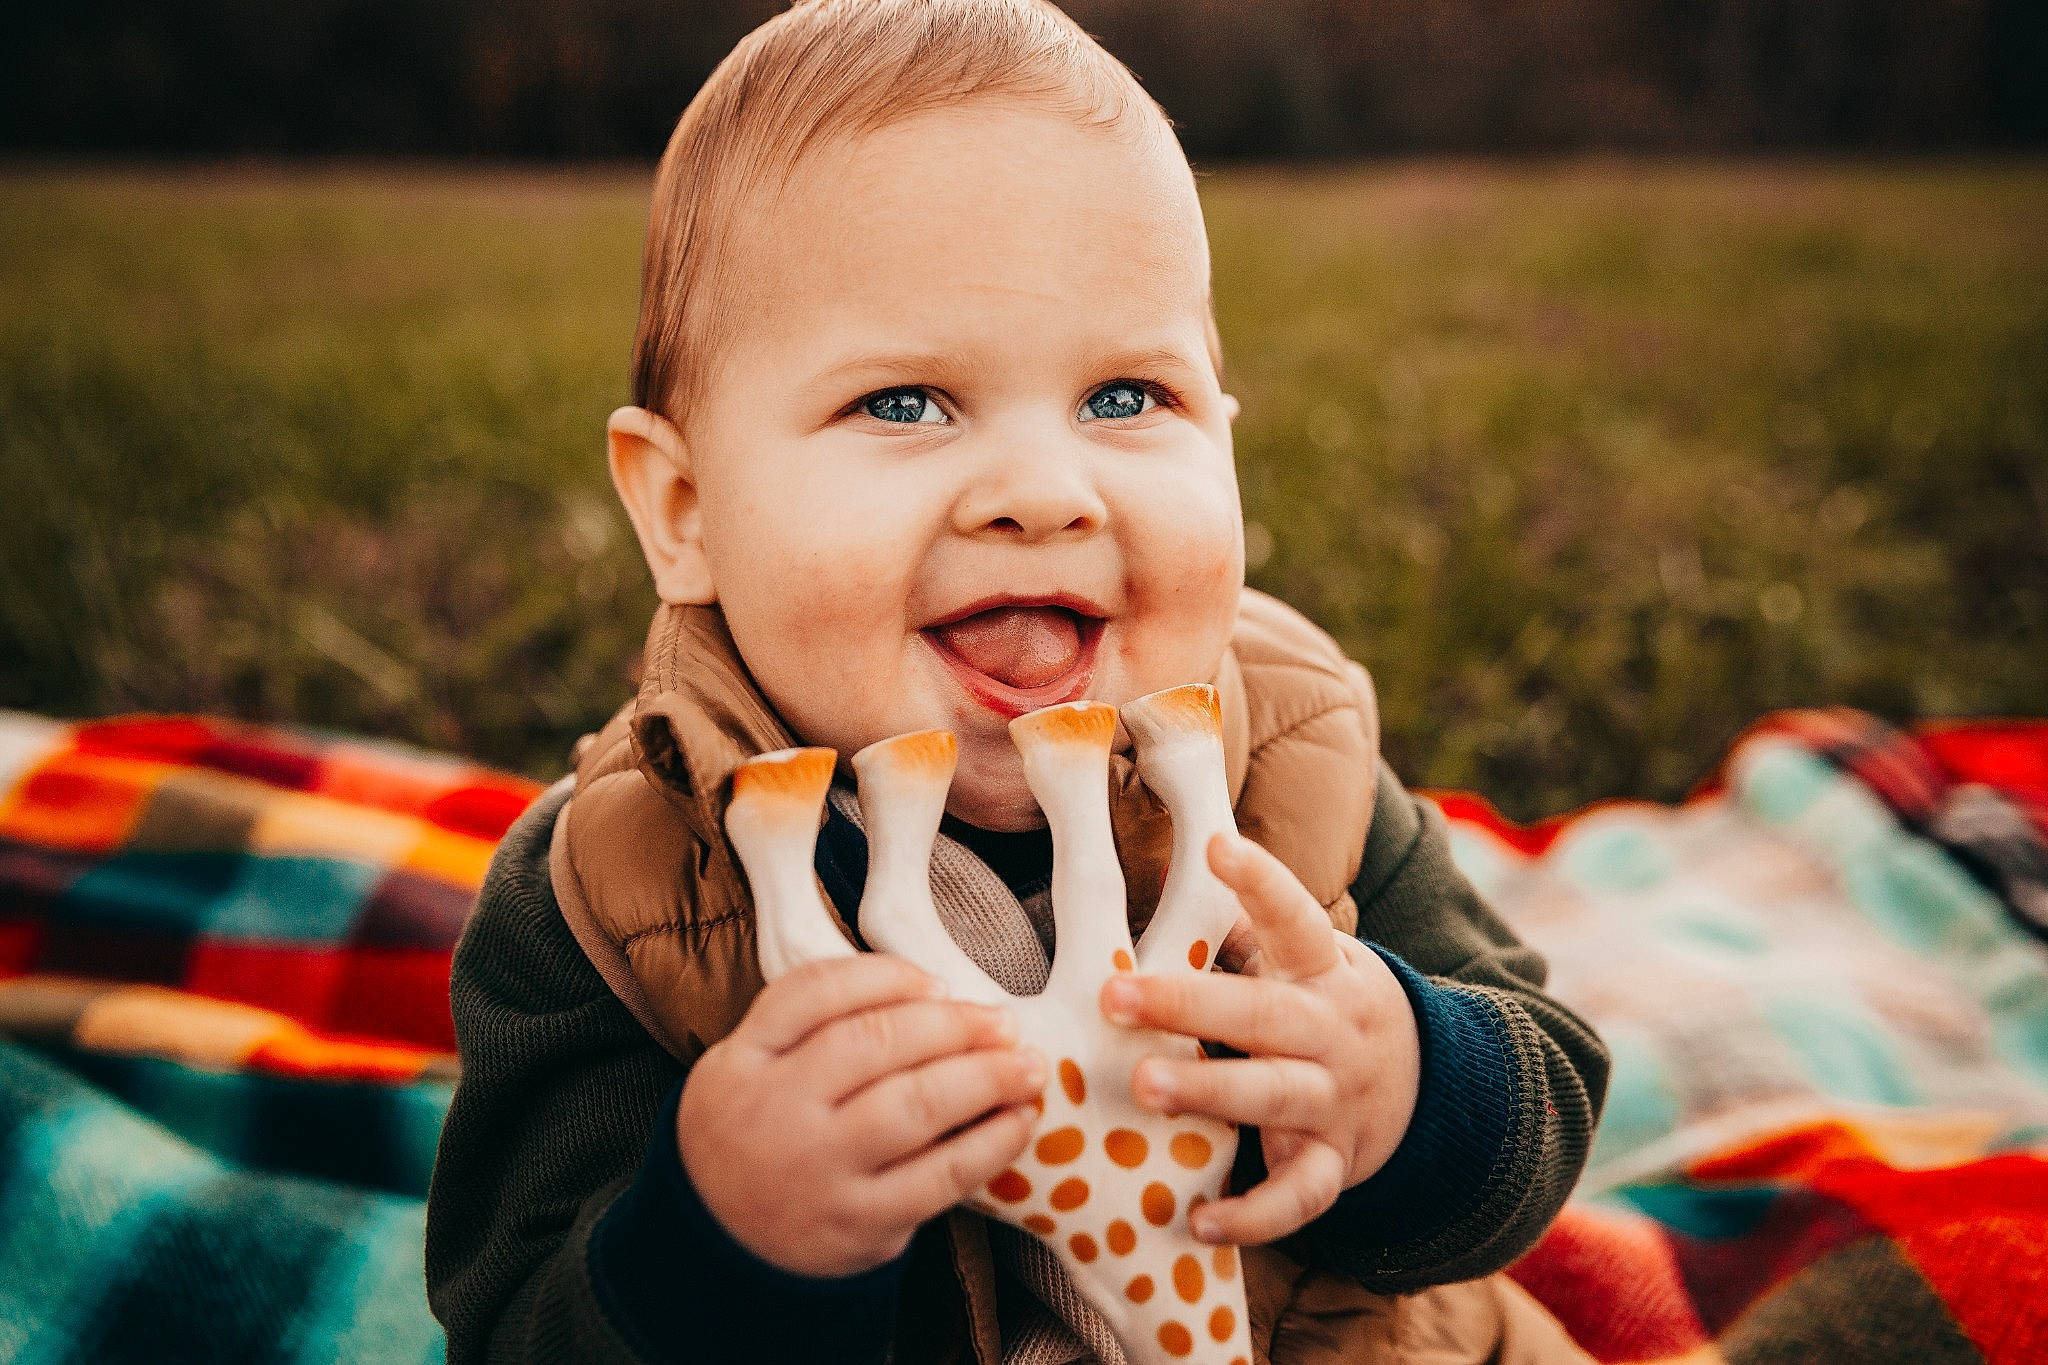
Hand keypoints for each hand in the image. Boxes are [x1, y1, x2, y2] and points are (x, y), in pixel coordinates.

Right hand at [678, 953, 1044, 1276]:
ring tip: (1027, 1066)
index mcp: (743, 1060)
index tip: (936, 982)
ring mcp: (819, 1172)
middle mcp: (776, 1112)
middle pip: (875, 1044)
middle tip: (1002, 1021)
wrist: (720, 1250)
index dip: (887, 977)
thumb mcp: (746, 1065)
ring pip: (914, 1105)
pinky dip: (991, 1143)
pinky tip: (1019, 1121)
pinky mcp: (861, 1225)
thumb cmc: (756, 1134)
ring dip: (985, 1077)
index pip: (815, 993)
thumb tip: (926, 987)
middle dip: (953, 1024)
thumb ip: (806, 1018)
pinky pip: (940, 1175)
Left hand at [1099, 831, 1420, 1245]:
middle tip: (1115, 996)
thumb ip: (1239, 927)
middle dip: (1188, 1004)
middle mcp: (1332, 1030)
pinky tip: (1199, 1222)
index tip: (1216, 844)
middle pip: (1263, 1013)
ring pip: (1274, 1095)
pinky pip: (1297, 1195)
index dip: (1259, 881)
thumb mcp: (1301, 959)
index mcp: (1321, 969)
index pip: (1295, 916)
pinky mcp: (1333, 1163)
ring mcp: (1335, 1099)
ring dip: (1209, 1092)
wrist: (1423, 1086)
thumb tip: (1163, 860)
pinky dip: (1252, 1216)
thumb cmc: (1322, 1005)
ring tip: (1145, 1091)